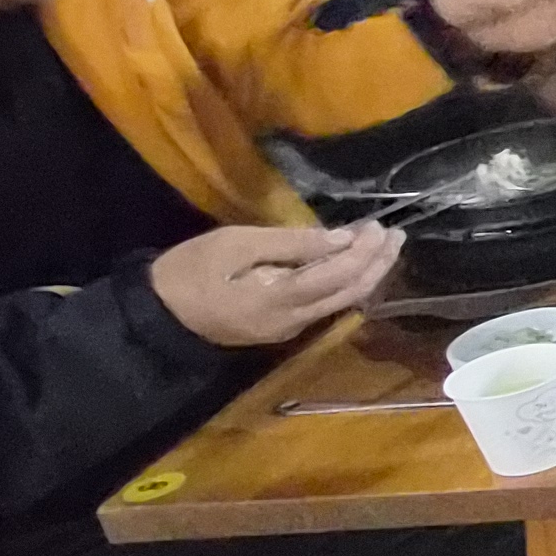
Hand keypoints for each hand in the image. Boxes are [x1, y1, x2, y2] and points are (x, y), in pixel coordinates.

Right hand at [151, 222, 401, 347]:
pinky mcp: (283, 327)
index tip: (379, 227)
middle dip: (377, 265)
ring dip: (368, 274)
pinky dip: (347, 283)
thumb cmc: (192, 269)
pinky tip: (356, 264)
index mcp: (278, 299)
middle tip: (395, 235)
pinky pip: (326, 306)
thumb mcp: (236, 244)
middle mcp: (292, 321)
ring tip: (385, 246)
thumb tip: (341, 238)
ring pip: (341, 303)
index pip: (337, 277)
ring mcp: (289, 328)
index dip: (364, 253)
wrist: (159, 313)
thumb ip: (291, 243)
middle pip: (349, 295)